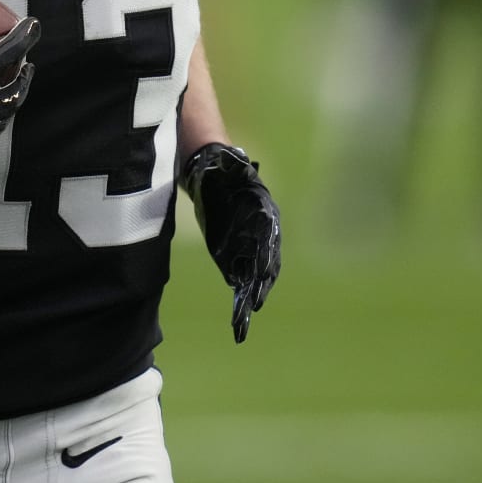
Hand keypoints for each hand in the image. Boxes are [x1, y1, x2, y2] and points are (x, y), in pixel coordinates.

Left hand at [180, 142, 280, 342]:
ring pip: (253, 279)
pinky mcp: (233, 258)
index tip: (265, 273)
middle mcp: (261, 237)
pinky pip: (239, 282)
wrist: (212, 179)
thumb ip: (232, 165)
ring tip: (243, 325)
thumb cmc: (224, 171)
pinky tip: (238, 321)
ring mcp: (248, 250)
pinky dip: (240, 301)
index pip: (269, 239)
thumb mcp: (229, 165)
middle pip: (265, 265)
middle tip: (255, 304)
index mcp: (265, 216)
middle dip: (261, 285)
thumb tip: (231, 157)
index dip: (268, 256)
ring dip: (250, 301)